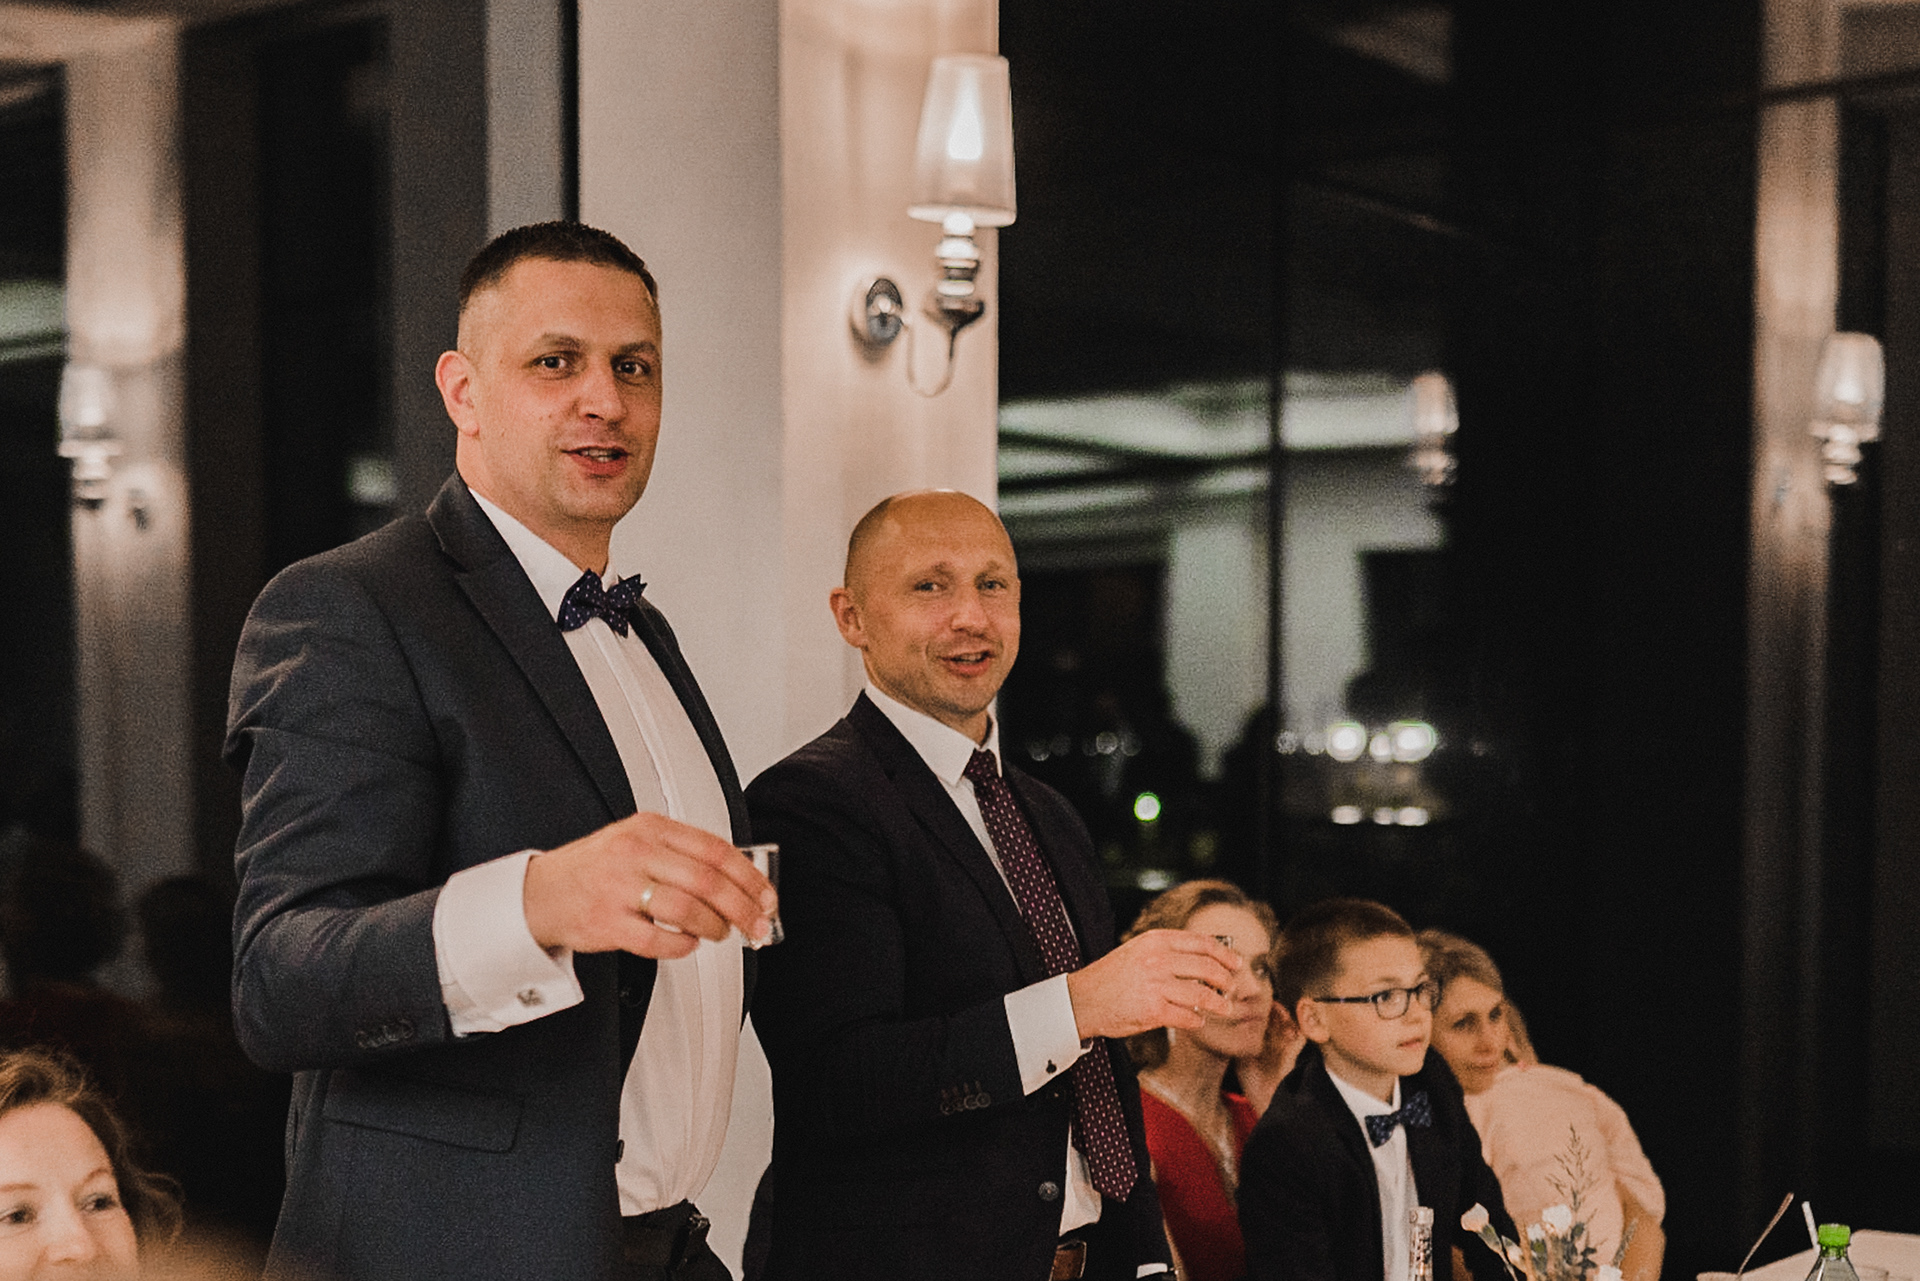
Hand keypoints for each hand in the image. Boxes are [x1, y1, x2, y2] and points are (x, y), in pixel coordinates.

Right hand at [522, 811, 776, 958]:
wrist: (538, 894)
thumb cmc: (594, 870)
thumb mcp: (636, 842)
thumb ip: (682, 852)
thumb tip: (740, 877)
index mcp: (649, 828)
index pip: (715, 849)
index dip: (749, 876)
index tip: (766, 896)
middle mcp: (635, 852)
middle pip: (708, 880)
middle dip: (743, 908)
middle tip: (757, 925)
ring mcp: (619, 887)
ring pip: (688, 909)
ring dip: (716, 927)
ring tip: (721, 933)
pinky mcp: (607, 923)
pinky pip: (659, 940)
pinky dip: (683, 946)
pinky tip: (688, 944)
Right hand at [1064, 929, 1239, 1040]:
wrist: (1082, 999)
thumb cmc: (1111, 976)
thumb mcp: (1139, 949)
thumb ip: (1168, 949)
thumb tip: (1204, 956)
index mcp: (1156, 940)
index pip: (1203, 943)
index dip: (1226, 954)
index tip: (1237, 963)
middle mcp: (1158, 959)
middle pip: (1208, 968)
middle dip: (1226, 980)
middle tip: (1231, 988)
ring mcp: (1156, 985)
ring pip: (1203, 995)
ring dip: (1219, 1004)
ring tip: (1225, 1008)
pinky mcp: (1153, 1011)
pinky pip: (1188, 1017)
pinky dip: (1197, 1020)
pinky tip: (1198, 1021)